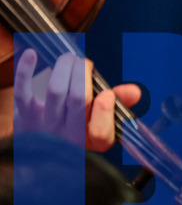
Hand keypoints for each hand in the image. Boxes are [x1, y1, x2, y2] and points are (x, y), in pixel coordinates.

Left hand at [13, 49, 141, 150]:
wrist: (43, 150)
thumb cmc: (79, 131)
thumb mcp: (105, 124)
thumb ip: (120, 105)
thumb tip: (135, 91)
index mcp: (93, 142)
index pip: (100, 132)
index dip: (105, 109)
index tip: (106, 93)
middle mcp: (70, 137)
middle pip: (78, 100)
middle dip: (83, 74)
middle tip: (85, 63)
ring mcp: (46, 127)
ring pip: (56, 91)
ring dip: (65, 68)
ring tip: (70, 59)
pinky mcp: (26, 117)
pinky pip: (24, 92)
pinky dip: (26, 71)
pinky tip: (32, 54)